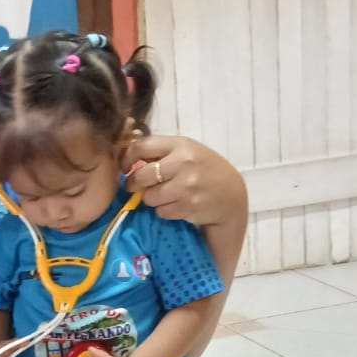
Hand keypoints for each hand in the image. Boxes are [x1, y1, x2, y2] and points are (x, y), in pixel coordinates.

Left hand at [122, 135, 246, 227]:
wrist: (232, 196)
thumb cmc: (205, 172)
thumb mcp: (188, 153)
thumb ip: (162, 153)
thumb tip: (126, 157)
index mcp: (181, 144)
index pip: (141, 146)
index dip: (126, 158)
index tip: (124, 168)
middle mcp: (183, 162)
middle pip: (141, 175)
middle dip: (134, 184)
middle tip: (137, 187)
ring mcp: (186, 185)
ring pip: (149, 197)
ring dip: (152, 199)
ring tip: (166, 196)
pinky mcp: (187, 206)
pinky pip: (161, 211)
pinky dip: (164, 211)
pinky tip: (177, 205)